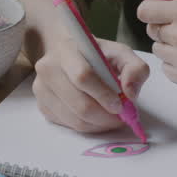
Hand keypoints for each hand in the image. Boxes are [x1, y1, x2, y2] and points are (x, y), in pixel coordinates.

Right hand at [32, 27, 150, 133]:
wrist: (66, 53)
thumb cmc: (95, 54)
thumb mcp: (120, 53)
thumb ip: (135, 69)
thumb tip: (130, 94)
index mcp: (66, 50)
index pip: (83, 76)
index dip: (104, 94)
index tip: (120, 104)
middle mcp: (48, 69)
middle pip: (80, 104)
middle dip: (105, 117)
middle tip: (121, 117)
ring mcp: (41, 89)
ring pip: (75, 120)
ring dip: (99, 125)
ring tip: (111, 118)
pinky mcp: (42, 105)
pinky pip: (68, 125)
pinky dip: (88, 127)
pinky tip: (96, 117)